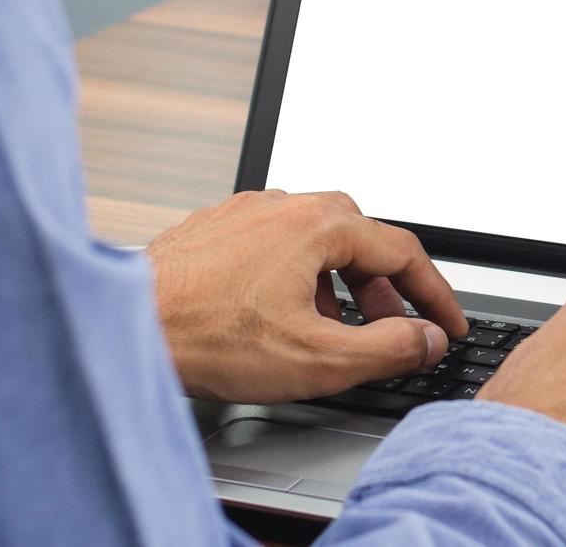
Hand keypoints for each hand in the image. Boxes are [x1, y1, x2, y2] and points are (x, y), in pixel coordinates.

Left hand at [146, 189, 468, 403]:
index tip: (446, 323)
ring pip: (316, 239)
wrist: (119, 326)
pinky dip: (298, 274)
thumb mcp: (317, 358)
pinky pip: (276, 243)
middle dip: (387, 286)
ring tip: (337, 327)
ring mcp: (245, 213)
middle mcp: (283, 205)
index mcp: (318, 225)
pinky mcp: (214, 228)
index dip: (434, 295)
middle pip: (361, 238)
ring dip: (340, 282)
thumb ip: (387, 348)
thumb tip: (425, 340)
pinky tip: (281, 312)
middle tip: (397, 326)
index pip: (403, 252)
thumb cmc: (202, 337)